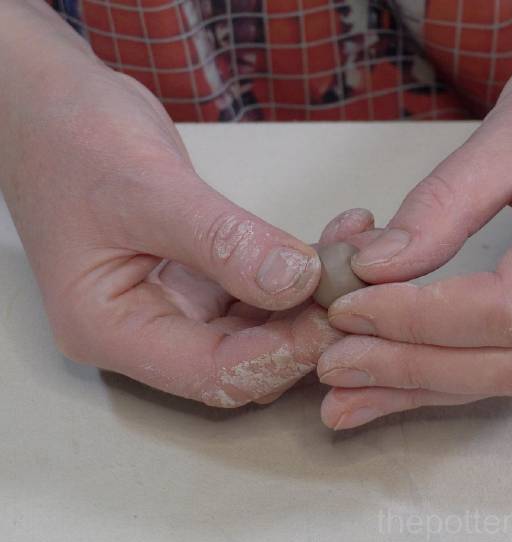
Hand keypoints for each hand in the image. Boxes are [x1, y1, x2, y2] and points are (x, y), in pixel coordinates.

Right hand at [0, 1, 347, 406]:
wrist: (55, 101)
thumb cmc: (74, 139)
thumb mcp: (147, 189)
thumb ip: (222, 240)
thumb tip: (297, 280)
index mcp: (112, 329)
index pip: (211, 373)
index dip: (279, 353)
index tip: (334, 313)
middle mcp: (149, 328)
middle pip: (244, 359)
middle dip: (305, 330)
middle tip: (359, 288)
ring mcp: (178, 302)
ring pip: (262, 325)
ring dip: (313, 296)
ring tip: (358, 254)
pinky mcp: (203, 275)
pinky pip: (263, 286)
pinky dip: (302, 267)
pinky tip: (338, 236)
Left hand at [317, 0, 511, 428]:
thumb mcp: (510, 130)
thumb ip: (442, 206)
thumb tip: (372, 270)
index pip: (509, 307)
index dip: (418, 317)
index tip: (348, 307)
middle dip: (413, 370)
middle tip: (335, 366)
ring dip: (426, 388)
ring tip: (350, 399)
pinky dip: (455, 372)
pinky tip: (402, 382)